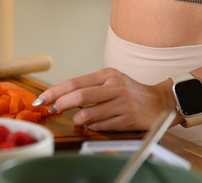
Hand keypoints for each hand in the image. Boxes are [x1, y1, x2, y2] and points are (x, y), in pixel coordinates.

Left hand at [33, 68, 172, 131]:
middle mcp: (114, 86)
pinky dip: (92, 126)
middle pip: (80, 96)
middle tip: (53, 109)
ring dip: (77, 118)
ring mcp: (121, 103)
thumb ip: (89, 87)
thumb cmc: (130, 92)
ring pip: (89, 113)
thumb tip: (62, 96)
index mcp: (107, 75)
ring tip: (77, 119)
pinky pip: (101, 125)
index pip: (74, 82)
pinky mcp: (127, 119)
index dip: (55, 91)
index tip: (42, 98)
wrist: (159, 102)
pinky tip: (92, 124)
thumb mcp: (111, 81)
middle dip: (61, 104)